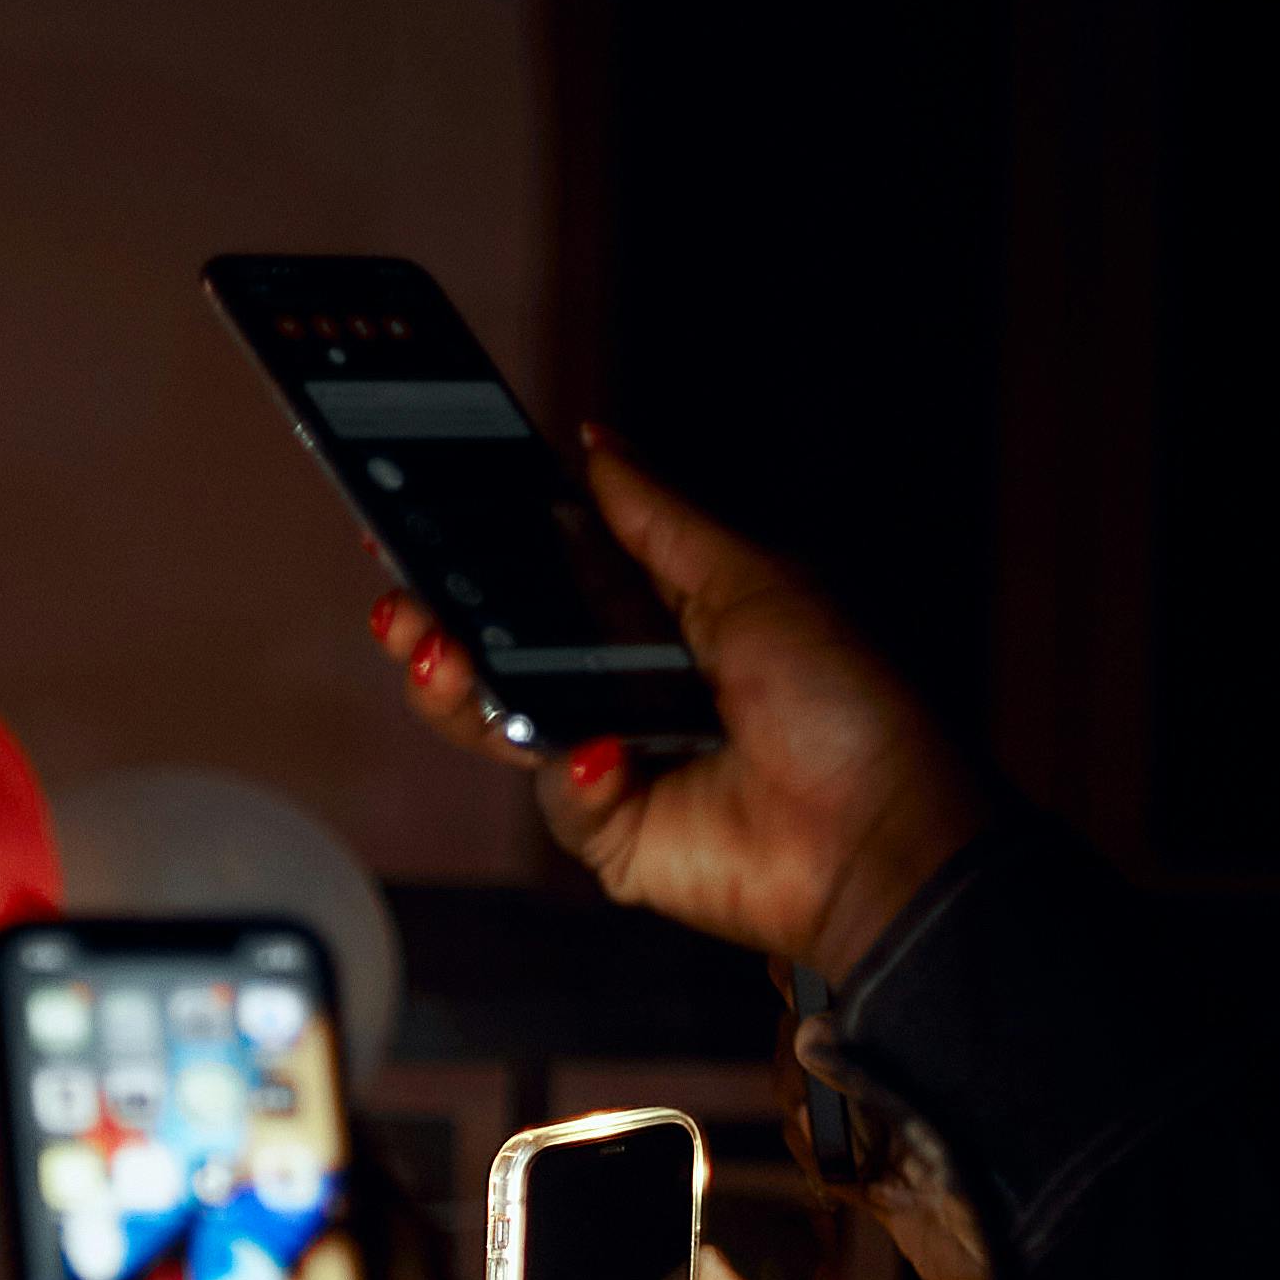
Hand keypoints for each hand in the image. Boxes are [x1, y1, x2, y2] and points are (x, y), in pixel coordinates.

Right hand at [369, 432, 986, 980]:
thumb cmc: (844, 703)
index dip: (480, 555)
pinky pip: (559, 798)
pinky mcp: (612, 834)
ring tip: (442, 659)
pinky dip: (578, 775)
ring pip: (502, 726)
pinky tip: (607, 755)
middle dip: (438, 626)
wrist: (878, 831)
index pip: (544, 579)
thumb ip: (656, 517)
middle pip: (501, 655)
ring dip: (461, 691)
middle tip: (401, 601)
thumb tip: (595, 445)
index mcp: (657, 619)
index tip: (418, 523)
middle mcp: (623, 689)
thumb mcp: (748, 579)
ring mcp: (611, 764)